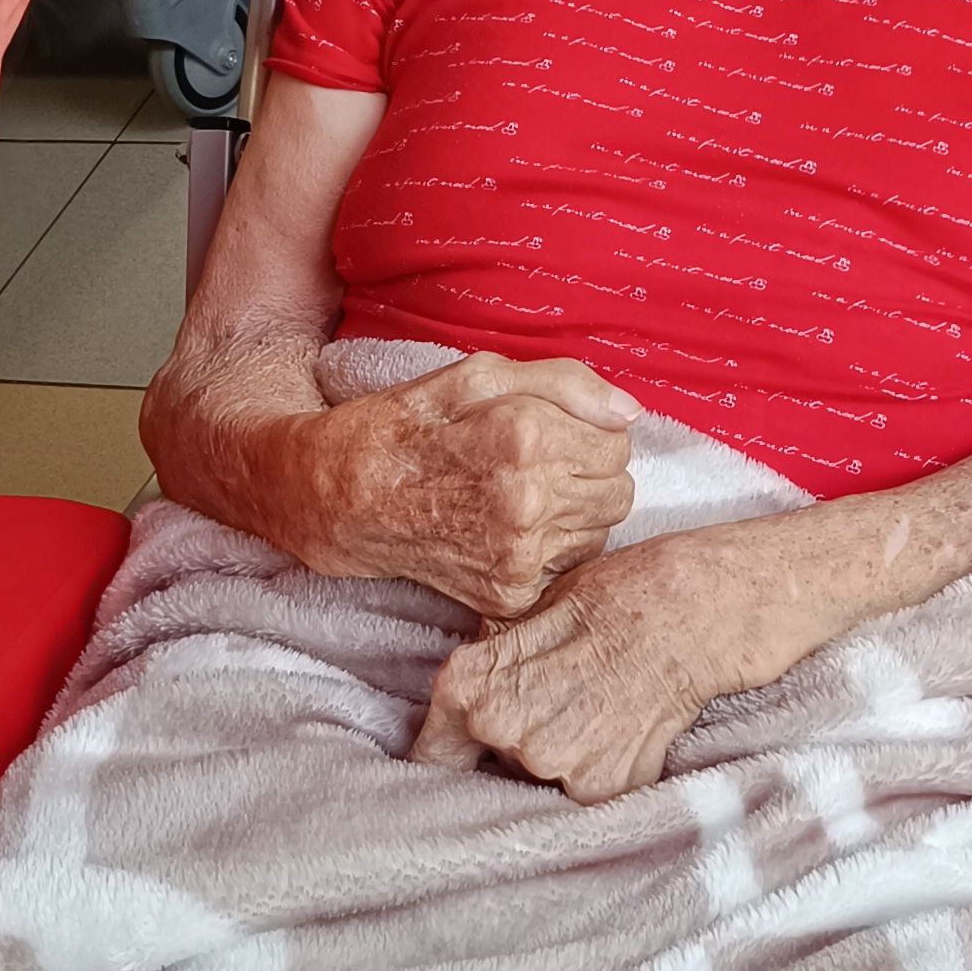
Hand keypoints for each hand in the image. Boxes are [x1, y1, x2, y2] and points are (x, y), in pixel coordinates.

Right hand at [272, 352, 637, 615]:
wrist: (341, 500)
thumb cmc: (408, 427)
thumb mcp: (476, 376)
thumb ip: (565, 384)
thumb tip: (630, 412)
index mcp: (523, 439)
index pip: (618, 442)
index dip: (589, 433)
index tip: (552, 433)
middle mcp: (527, 503)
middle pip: (619, 491)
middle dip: (589, 473)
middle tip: (540, 465)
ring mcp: (519, 556)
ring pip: (600, 532)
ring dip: (575, 513)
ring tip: (521, 496)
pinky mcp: (510, 594)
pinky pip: (569, 568)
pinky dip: (552, 550)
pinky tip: (509, 530)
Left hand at [413, 538, 715, 801]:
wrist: (682, 612)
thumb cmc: (607, 599)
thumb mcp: (523, 615)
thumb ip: (487, 669)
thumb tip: (465, 710)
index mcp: (468, 687)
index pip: (432, 756)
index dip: (449, 757)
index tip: (465, 760)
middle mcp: (501, 730)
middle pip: (493, 768)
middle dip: (515, 747)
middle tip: (560, 704)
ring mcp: (552, 763)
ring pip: (542, 779)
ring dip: (560, 758)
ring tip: (596, 711)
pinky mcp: (600, 787)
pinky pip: (586, 790)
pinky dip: (603, 768)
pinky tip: (621, 728)